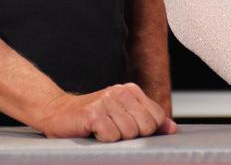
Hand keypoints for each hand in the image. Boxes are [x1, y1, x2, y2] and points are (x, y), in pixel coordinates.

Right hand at [32, 83, 178, 141]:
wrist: (57, 112)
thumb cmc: (92, 117)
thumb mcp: (123, 115)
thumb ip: (149, 120)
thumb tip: (173, 128)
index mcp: (131, 90)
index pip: (156, 117)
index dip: (145, 131)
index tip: (127, 129)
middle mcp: (120, 92)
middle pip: (145, 127)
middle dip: (131, 136)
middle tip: (113, 131)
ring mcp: (107, 101)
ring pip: (129, 134)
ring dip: (115, 139)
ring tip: (102, 131)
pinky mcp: (93, 113)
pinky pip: (112, 137)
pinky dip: (103, 141)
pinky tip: (93, 133)